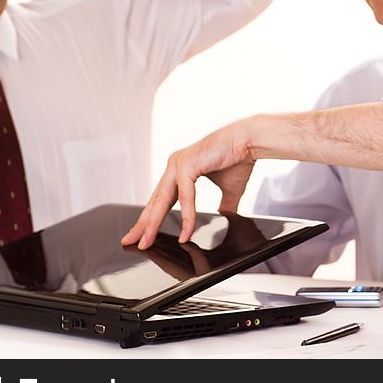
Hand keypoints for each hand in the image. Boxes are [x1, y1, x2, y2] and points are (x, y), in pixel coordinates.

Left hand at [121, 121, 255, 248]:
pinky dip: (186, 215)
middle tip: (132, 241)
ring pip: (163, 199)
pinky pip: (185, 195)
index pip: (161, 198)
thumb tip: (225, 216)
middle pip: (155, 200)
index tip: (142, 234)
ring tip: (147, 241)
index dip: (151, 217)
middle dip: (143, 223)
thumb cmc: (239, 159)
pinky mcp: (188, 164)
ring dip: (153, 222)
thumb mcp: (228, 190)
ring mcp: (179, 163)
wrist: (250, 141)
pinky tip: (186, 232)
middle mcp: (176, 165)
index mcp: (181, 169)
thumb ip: (223, 205)